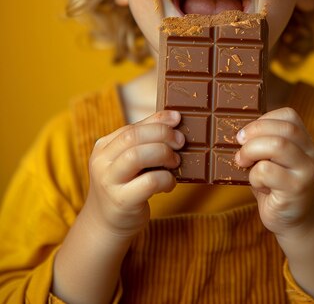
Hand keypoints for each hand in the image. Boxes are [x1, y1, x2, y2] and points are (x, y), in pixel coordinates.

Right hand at [84, 110, 183, 238]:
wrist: (106, 226)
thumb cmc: (125, 186)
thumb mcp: (128, 161)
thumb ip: (144, 142)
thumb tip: (173, 120)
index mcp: (103, 146)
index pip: (132, 126)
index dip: (157, 120)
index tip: (177, 118)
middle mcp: (102, 162)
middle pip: (133, 136)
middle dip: (162, 134)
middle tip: (180, 142)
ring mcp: (109, 182)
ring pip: (137, 155)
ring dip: (164, 154)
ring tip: (175, 162)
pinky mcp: (121, 201)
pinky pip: (150, 182)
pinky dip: (166, 179)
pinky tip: (169, 184)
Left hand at [235, 107, 313, 236]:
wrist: (292, 222)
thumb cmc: (275, 185)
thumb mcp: (271, 159)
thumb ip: (263, 142)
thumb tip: (237, 130)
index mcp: (305, 142)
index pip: (289, 115)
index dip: (264, 119)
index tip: (247, 132)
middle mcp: (311, 154)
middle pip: (284, 128)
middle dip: (254, 131)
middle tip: (238, 143)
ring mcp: (307, 172)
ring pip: (278, 145)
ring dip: (251, 151)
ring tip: (243, 162)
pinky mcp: (296, 190)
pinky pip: (267, 171)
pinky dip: (254, 175)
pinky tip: (257, 184)